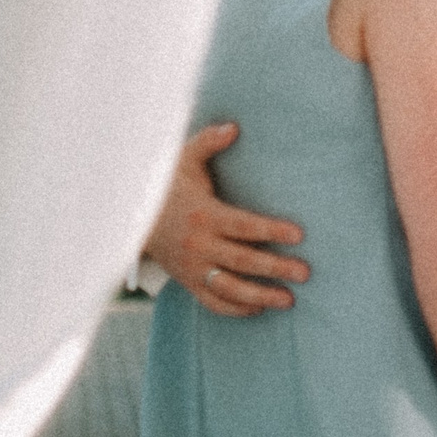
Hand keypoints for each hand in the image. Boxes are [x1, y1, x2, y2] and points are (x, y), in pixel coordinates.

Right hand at [144, 122, 309, 315]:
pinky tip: (259, 308)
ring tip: (289, 299)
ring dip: (260, 295)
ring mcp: (193, 267)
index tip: (299, 235)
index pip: (244, 226)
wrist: (131, 218)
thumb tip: (234, 127)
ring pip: (229, 288)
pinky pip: (212, 302)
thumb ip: (208, 142)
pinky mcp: (188, 282)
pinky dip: (235, 309)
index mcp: (204, 214)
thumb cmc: (167, 185)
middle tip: (305, 272)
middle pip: (243, 260)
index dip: (271, 231)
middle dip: (276, 268)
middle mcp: (199, 244)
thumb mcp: (183, 159)